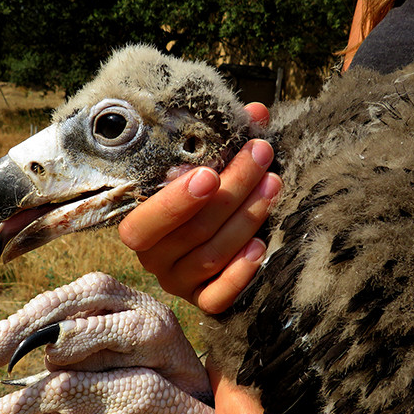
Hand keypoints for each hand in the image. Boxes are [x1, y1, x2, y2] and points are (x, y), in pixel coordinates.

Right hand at [119, 103, 281, 313]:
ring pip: (210, 256)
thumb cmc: (207, 195)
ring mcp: (177, 282)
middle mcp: (154, 258)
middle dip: (232, 190)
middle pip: (192, 231)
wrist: (215, 241)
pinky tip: (260, 246)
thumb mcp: (211, 167)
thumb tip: (255, 111)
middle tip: (260, 156)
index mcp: (141, 223)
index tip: (209, 174)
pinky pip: (217, 297)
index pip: (146, 222)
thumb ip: (226, 141)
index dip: (175, 202)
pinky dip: (239, 273)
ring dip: (246, 219)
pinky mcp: (202, 302)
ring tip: (272, 186)